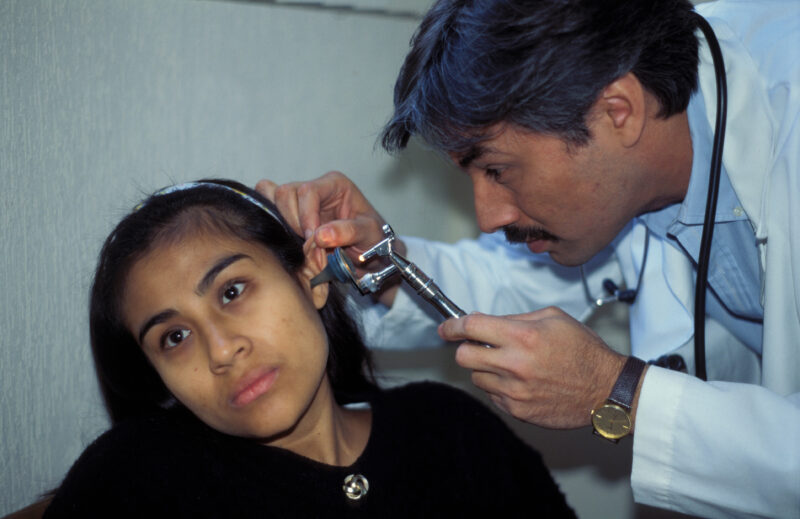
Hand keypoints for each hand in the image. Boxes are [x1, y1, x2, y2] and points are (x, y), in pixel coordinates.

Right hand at [256, 171, 404, 304]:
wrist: (369, 253)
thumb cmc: (372, 238)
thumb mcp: (368, 234)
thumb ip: (347, 232)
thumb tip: (320, 235)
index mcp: (335, 184)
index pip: (308, 191)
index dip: (306, 216)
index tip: (314, 239)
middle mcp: (316, 187)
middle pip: (286, 193)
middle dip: (294, 222)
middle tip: (310, 244)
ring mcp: (300, 200)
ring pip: (274, 199)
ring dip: (285, 224)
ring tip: (303, 242)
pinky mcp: (291, 214)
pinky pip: (268, 207)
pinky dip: (273, 222)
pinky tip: (290, 238)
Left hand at [439, 306, 627, 428]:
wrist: (605, 389)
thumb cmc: (583, 351)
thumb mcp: (554, 318)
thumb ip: (517, 318)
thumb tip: (489, 322)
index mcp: (523, 337)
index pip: (472, 327)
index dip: (452, 326)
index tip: (446, 328)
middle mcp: (515, 364)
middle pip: (463, 356)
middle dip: (466, 348)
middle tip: (478, 346)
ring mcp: (515, 390)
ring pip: (476, 377)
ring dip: (485, 369)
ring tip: (510, 365)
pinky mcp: (518, 410)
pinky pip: (492, 396)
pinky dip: (500, 387)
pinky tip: (520, 382)